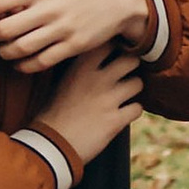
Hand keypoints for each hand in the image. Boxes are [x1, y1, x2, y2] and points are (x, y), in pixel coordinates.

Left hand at [0, 0, 151, 69]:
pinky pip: (41, 61)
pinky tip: (21, 64)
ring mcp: (62, 29)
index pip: (0, 2)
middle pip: (6, 29)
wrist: (114, 0)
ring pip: (21, 48)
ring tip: (5, 52)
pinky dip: (25, 66)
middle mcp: (49, 8)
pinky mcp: (73, 46)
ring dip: (6, 54)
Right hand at [41, 44, 144, 166]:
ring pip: (138, 83)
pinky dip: (132, 111)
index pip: (109, 43)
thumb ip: (81, 68)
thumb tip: (98, 55)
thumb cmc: (52, 113)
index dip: (117, 46)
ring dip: (133, 90)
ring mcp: (107, 100)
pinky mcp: (115, 121)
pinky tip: (123, 114)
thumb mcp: (62, 82)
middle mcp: (97, 80)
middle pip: (131, 60)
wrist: (50, 145)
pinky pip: (138, 108)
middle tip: (125, 74)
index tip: (117, 52)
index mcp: (81, 68)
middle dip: (131, 67)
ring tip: (123, 96)